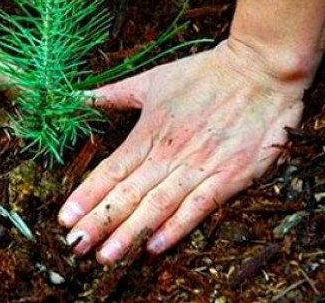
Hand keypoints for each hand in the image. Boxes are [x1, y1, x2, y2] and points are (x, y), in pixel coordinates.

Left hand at [58, 39, 306, 262]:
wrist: (260, 70)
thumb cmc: (205, 73)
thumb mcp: (154, 79)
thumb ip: (115, 94)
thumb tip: (80, 97)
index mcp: (149, 132)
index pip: (111, 170)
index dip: (86, 196)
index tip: (65, 218)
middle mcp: (169, 154)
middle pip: (127, 194)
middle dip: (100, 222)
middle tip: (76, 246)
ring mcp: (199, 167)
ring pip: (157, 206)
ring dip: (129, 232)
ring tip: (106, 255)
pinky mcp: (229, 176)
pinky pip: (198, 208)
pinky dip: (176, 228)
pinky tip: (154, 246)